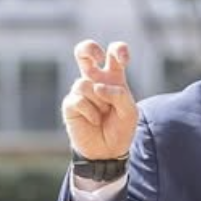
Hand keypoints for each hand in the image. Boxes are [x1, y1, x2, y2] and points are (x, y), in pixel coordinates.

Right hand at [62, 40, 136, 160]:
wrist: (107, 151)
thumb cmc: (120, 128)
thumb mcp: (130, 112)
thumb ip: (120, 95)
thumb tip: (97, 87)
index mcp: (113, 77)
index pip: (114, 54)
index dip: (118, 50)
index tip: (123, 59)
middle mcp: (95, 80)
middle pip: (85, 51)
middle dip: (89, 48)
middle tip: (97, 59)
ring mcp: (81, 91)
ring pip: (85, 84)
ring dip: (98, 101)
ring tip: (103, 114)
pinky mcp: (70, 104)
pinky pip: (79, 99)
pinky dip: (91, 112)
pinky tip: (95, 121)